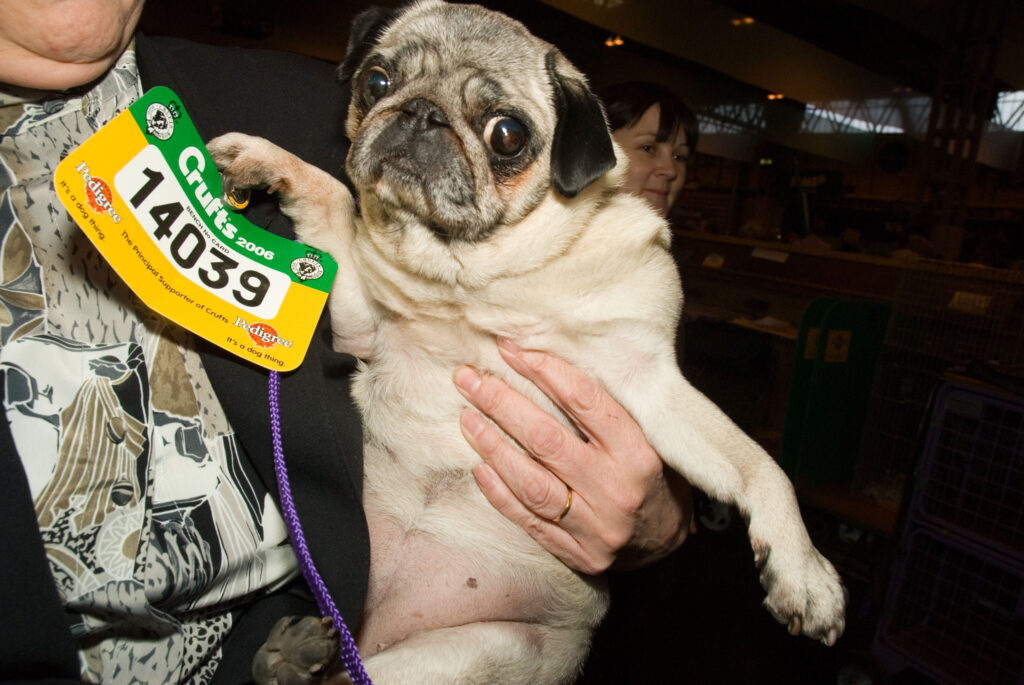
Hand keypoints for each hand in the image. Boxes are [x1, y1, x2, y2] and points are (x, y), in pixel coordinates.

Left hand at [453, 339, 694, 574]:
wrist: (670, 545)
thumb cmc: (655, 478)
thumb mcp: (651, 437)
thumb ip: (609, 408)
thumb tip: (549, 361)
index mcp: (640, 454)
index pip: (584, 401)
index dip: (544, 370)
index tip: (512, 351)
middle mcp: (616, 491)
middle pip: (546, 440)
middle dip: (502, 403)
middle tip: (470, 378)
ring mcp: (596, 528)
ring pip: (531, 483)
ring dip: (492, 446)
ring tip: (467, 417)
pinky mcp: (577, 554)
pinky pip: (528, 520)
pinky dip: (499, 492)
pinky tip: (478, 465)